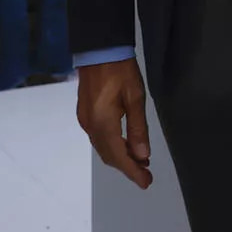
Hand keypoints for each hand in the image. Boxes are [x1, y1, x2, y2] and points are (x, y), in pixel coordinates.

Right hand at [77, 58, 151, 189]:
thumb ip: (138, 128)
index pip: (119, 156)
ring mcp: (85, 120)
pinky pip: (98, 138)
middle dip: (127, 167)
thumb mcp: (135, 97)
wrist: (98, 49)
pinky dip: (112, 146)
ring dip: (120, 157)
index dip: (133, 172)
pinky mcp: (84, 113)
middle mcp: (90, 126)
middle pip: (109, 156)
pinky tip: (124, 144)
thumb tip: (141, 156)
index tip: (146, 182)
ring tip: (139, 160)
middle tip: (146, 173)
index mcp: (103, 123)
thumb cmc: (120, 70)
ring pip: (103, 148)